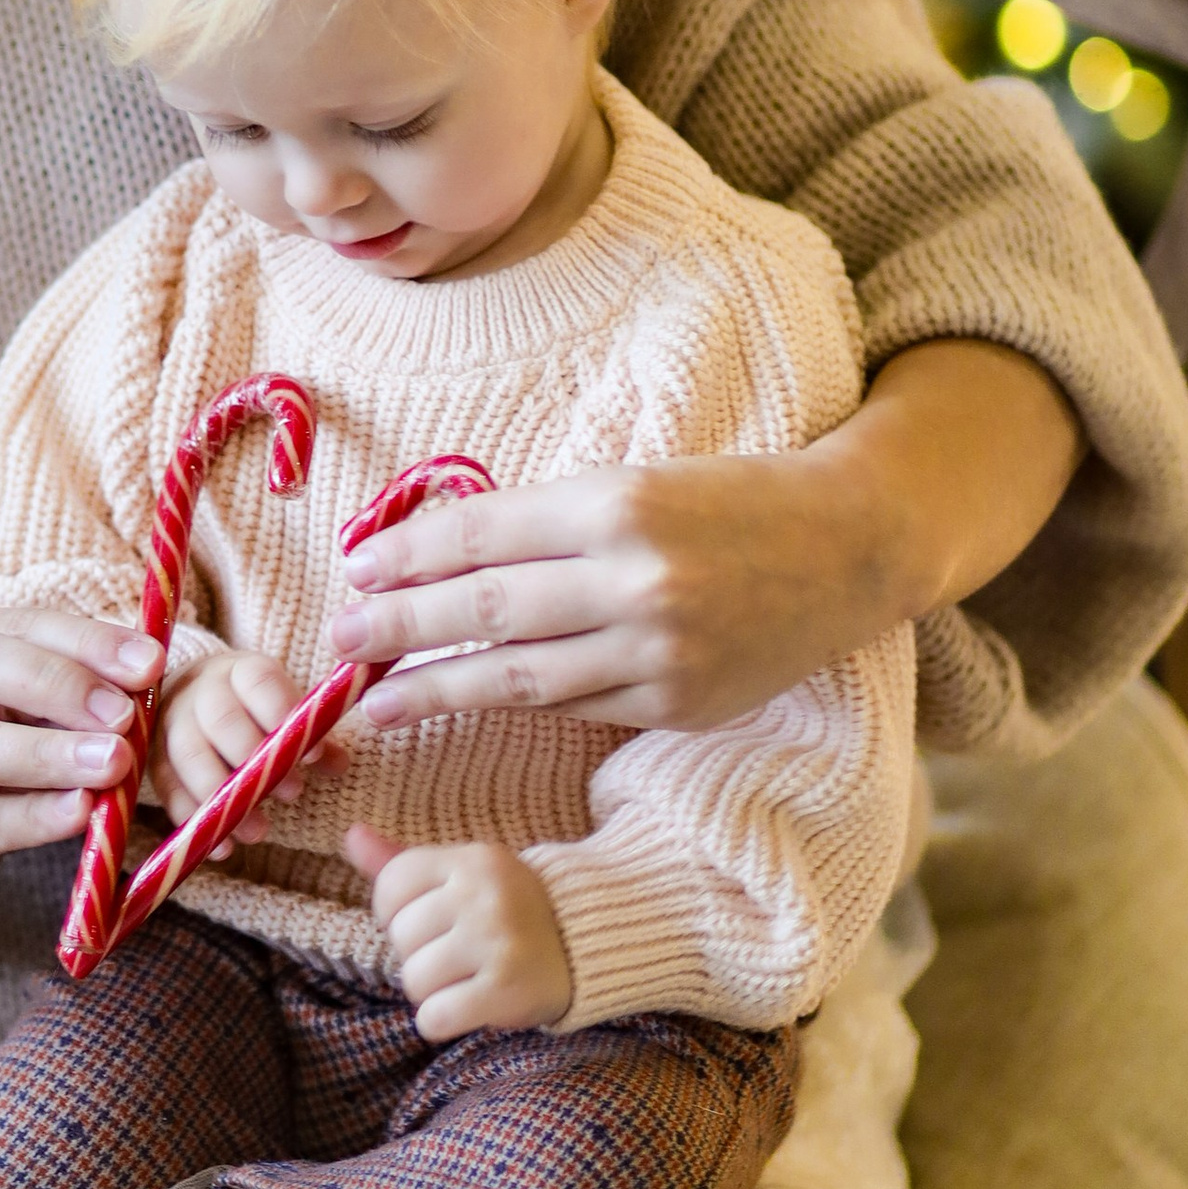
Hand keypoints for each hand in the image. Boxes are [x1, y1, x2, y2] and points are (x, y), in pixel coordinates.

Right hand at [0, 607, 161, 938]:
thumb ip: (53, 694)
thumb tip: (143, 670)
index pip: (3, 626)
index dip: (80, 640)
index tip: (149, 662)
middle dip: (58, 683)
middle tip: (125, 712)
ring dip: (49, 753)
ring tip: (114, 761)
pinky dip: (34, 815)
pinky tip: (81, 812)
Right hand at [154, 648, 309, 839]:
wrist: (197, 697)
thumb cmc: (254, 709)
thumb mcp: (284, 710)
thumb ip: (309, 735)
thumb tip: (338, 763)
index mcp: (241, 670)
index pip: (259, 682)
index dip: (283, 715)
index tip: (310, 755)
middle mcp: (201, 689)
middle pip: (220, 719)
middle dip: (256, 760)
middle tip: (291, 793)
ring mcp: (171, 721)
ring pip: (189, 755)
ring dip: (223, 797)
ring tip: (258, 831)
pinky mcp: (153, 756)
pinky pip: (167, 788)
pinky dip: (193, 819)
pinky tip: (221, 847)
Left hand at [327, 341, 1080, 734]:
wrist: (848, 546)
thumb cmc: (731, 501)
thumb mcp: (639, 480)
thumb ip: (553, 519)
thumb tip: (450, 551)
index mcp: (616, 504)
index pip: (483, 532)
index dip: (411, 553)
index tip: (357, 567)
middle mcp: (632, 578)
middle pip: (486, 608)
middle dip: (400, 626)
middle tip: (339, 638)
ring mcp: (656, 649)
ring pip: (519, 676)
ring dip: (436, 687)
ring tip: (374, 699)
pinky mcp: (676, 701)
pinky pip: (574, 707)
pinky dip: (514, 707)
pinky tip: (465, 708)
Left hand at [346, 826, 573, 1038]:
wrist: (581, 949)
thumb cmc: (505, 910)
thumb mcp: (460, 874)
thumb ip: (402, 861)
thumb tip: (351, 835)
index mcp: (471, 860)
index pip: (390, 887)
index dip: (396, 914)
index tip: (430, 922)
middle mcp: (484, 895)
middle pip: (401, 939)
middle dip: (420, 954)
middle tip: (458, 954)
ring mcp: (496, 942)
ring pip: (413, 981)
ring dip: (432, 991)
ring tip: (465, 979)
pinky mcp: (506, 990)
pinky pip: (434, 1017)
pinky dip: (441, 1021)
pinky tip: (468, 1006)